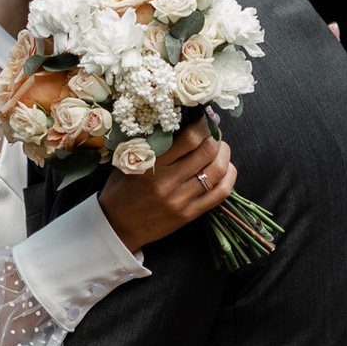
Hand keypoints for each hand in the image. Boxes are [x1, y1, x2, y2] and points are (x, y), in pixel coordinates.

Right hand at [100, 118, 239, 250]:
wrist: (117, 226)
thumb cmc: (121, 189)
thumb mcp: (129, 161)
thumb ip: (153, 143)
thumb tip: (183, 121)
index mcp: (151, 165)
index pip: (189, 138)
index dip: (202, 124)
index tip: (203, 119)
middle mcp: (167, 183)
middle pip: (207, 152)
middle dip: (215, 137)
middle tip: (213, 132)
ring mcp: (180, 200)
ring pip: (217, 171)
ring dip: (224, 153)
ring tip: (220, 147)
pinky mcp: (189, 214)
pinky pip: (221, 193)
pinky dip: (229, 176)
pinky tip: (226, 168)